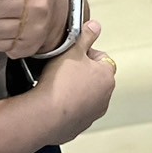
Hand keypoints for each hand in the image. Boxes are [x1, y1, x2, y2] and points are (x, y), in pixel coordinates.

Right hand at [33, 21, 115, 144]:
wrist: (45, 115)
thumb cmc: (60, 82)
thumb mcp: (73, 49)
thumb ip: (86, 35)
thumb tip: (95, 26)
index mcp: (107, 77)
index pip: (103, 58)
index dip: (87, 53)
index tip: (73, 53)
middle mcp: (105, 97)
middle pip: (95, 77)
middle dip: (82, 72)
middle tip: (64, 68)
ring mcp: (93, 114)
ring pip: (86, 95)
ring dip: (76, 90)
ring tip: (57, 85)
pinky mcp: (79, 126)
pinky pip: (75, 112)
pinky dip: (68, 106)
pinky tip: (55, 100)